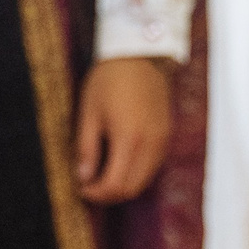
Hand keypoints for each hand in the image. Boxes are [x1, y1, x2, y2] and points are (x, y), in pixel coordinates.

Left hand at [77, 56, 172, 203]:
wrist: (139, 55)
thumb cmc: (109, 79)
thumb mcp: (89, 112)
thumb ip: (86, 148)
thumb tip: (83, 177)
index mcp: (129, 138)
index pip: (115, 185)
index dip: (96, 194)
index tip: (82, 188)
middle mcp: (150, 143)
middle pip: (132, 188)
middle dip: (109, 194)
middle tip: (90, 186)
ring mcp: (162, 139)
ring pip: (144, 179)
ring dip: (124, 184)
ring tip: (103, 175)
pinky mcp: (166, 133)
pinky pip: (153, 165)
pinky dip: (137, 172)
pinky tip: (121, 161)